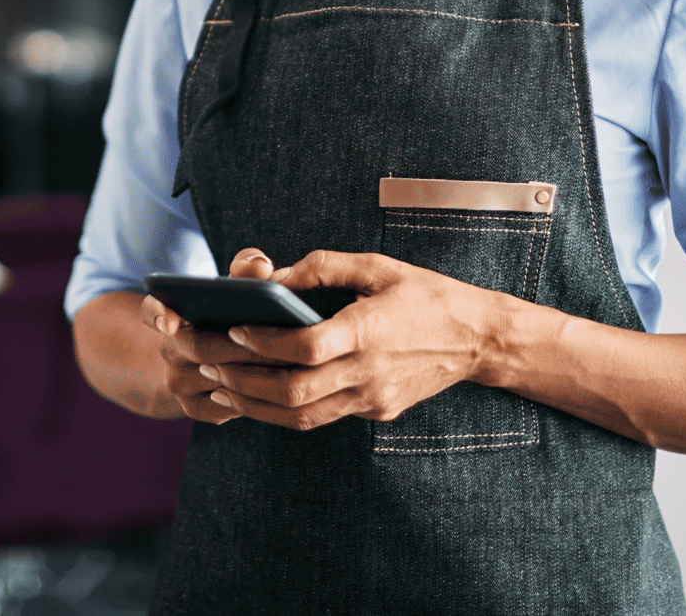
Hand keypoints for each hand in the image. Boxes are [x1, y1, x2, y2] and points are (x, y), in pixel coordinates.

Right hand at [138, 249, 302, 423]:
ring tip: (296, 362)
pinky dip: (257, 395)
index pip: (152, 311)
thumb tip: (262, 266)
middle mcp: (167, 351)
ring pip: (218, 380)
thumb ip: (244, 271)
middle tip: (288, 342)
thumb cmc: (221, 318)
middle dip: (246, 346)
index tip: (168, 322)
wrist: (196, 364)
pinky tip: (285, 386)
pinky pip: (228, 406)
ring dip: (258, 372)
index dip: (157, 315)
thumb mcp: (228, 291)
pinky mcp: (195, 409)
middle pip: (202, 348)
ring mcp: (178, 384)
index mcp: (169, 315)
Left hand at [198, 248, 507, 431]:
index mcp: (369, 331)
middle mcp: (368, 372)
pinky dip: (282, 412)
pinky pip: (319, 418)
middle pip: (293, 390)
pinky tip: (255, 398)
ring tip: (219, 386)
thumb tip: (274, 278)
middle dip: (243, 380)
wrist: (478, 339)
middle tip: (207, 363)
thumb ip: (324, 268)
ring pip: (301, 416)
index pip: (306, 347)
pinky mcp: (375, 411)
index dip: (264, 341)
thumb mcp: (377, 266)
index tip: (233, 327)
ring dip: (254, 404)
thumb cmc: (425, 294)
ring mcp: (372, 398)